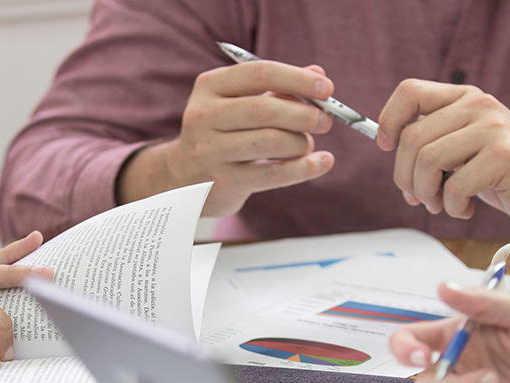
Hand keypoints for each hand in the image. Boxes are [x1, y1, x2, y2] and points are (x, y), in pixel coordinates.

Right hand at [118, 61, 335, 216]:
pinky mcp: (222, 181)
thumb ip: (277, 89)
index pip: (260, 73)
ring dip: (300, 143)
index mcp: (210, 86)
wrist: (182, 179)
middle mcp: (204, 115)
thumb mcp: (240, 103)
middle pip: (265, 110)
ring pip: (269, 142)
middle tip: (325, 120)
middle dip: (303, 114)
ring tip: (308, 144)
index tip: (326, 88)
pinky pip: (272, 174)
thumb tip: (317, 73)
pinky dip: (303, 169)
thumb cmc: (221, 134)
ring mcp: (209, 150)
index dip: (297, 78)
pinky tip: (322, 163)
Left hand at [376, 80, 509, 226]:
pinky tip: (464, 209)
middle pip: (412, 138)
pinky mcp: (504, 157)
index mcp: (465, 98)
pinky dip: (452, 207)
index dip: (389, 120)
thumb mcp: (465, 146)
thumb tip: (389, 145)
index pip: (410, 92)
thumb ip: (434, 139)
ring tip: (441, 204)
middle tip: (418, 197)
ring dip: (426, 194)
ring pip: (428, 161)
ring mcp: (493, 129)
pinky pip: (455, 186)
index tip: (385, 146)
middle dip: (406, 177)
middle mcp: (479, 106)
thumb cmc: (504, 172)